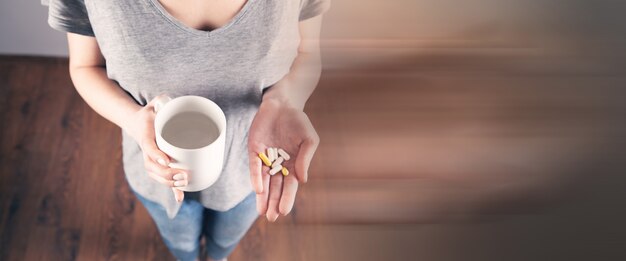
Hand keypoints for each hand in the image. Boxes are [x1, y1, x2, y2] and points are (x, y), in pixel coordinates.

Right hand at [124, 95, 187, 201]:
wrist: (137, 123)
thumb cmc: (151, 114)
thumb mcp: (154, 104)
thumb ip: (162, 100)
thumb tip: (170, 98)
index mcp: (145, 135)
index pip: (148, 147)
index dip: (156, 154)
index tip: (167, 160)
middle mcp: (146, 151)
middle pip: (152, 167)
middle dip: (167, 174)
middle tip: (183, 174)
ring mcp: (150, 160)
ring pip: (156, 176)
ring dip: (169, 183)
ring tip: (184, 182)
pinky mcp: (157, 166)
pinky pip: (162, 180)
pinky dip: (172, 190)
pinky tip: (180, 198)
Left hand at [248, 98, 319, 221]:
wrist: (282, 104)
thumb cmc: (298, 121)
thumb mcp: (309, 139)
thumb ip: (306, 158)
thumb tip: (302, 180)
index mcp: (294, 164)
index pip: (290, 186)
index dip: (287, 198)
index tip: (284, 211)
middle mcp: (279, 165)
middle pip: (276, 188)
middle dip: (274, 203)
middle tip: (272, 218)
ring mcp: (265, 158)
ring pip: (264, 182)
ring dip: (263, 197)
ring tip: (263, 212)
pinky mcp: (254, 150)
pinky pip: (255, 167)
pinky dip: (256, 178)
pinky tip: (258, 189)